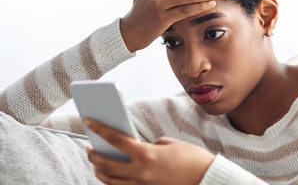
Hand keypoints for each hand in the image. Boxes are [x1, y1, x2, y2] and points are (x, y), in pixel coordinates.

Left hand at [84, 118, 215, 184]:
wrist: (206, 179)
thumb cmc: (191, 158)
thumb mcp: (169, 144)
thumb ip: (149, 145)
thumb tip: (137, 149)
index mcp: (147, 155)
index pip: (116, 139)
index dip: (100, 128)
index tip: (88, 120)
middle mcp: (141, 173)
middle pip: (107, 165)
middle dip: (93, 155)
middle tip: (89, 147)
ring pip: (111, 181)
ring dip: (100, 171)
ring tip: (96, 163)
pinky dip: (113, 182)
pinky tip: (112, 175)